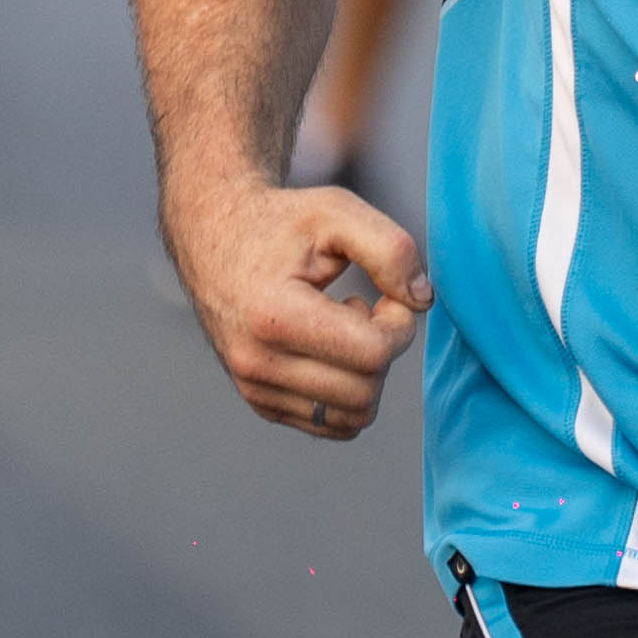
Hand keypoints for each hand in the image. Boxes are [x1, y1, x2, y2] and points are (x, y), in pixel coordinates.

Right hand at [165, 170, 430, 441]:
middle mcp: (257, 362)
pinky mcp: (260, 402)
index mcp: (273, 315)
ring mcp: (255, 389)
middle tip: (366, 309)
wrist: (215, 237)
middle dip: (383, 351)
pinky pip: (332, 425)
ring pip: (353, 418)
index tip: (386, 296)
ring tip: (344, 330)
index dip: (399, 324)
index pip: (373, 353)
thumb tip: (422, 302)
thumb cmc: (281, 223)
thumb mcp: (338, 212)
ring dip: (367, 376)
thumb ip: (391, 250)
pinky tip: (330, 351)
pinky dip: (348, 394)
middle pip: (366, 392)